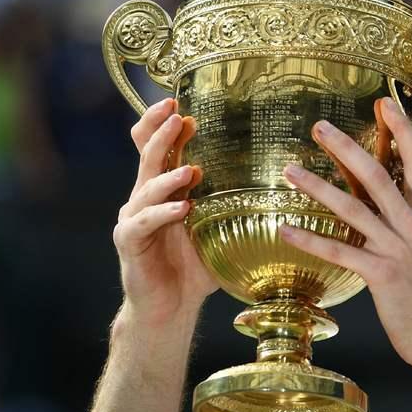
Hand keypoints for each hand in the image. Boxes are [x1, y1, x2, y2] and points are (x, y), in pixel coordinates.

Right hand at [113, 98, 216, 326]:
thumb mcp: (219, 229)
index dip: (162, 125)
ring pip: (145, 188)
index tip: (180, 105)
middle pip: (147, 157)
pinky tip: (182, 209)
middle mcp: (143, 198)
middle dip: (162, 134)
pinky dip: (163, 214)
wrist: (170, 306)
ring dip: (168, 176)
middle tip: (178, 116)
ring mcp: (133, 218)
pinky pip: (143, 223)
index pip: (156, 148)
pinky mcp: (129, 242)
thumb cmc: (196, 267)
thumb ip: (235, 205)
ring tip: (189, 169)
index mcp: (163, 190)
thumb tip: (282, 185)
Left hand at [279, 98, 411, 366]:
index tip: (384, 103)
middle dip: (348, 148)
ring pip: (354, 209)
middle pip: (380, 176)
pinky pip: (340, 253)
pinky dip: (310, 240)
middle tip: (319, 127)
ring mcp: (398, 250)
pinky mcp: (383, 275)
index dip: (403, 131)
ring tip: (289, 172)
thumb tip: (379, 205)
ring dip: (318, 188)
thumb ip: (404, 224)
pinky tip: (284, 230)